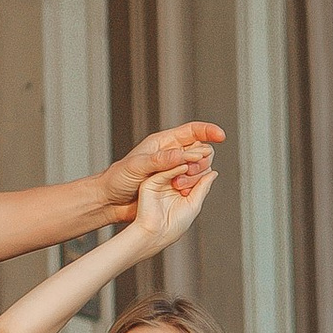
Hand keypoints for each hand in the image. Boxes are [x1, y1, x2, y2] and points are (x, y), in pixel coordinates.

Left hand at [99, 121, 222, 223]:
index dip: (208, 131)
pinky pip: (194, 183)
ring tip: (178, 184)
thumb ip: (161, 160)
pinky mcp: (175, 185)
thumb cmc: (118, 179)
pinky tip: (181, 191)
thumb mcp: (137, 166)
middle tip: (187, 172)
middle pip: (201, 150)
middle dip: (200, 160)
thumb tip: (185, 154)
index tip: (221, 136)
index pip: (192, 131)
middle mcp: (172, 154)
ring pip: (200, 168)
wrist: (111, 201)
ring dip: (196, 175)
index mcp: (163, 143)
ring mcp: (175, 170)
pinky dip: (193, 187)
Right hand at [123, 159, 214, 253]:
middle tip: (203, 165)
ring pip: (175, 167)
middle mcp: (170, 185)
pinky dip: (175, 168)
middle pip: (185, 168)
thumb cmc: (174, 225)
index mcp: (181, 191)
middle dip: (195, 166)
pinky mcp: (150, 183)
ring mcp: (160, 183)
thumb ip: (202, 188)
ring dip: (187, 164)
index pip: (194, 174)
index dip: (203, 169)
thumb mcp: (194, 204)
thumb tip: (213, 173)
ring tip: (196, 161)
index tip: (209, 167)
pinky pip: (163, 172)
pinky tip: (184, 167)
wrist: (156, 234)